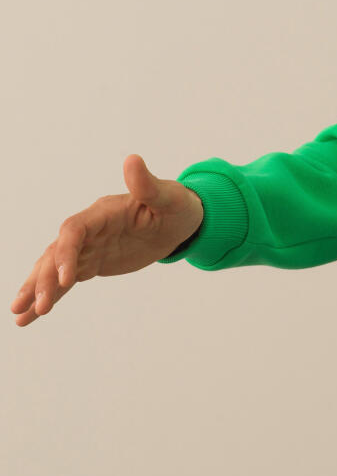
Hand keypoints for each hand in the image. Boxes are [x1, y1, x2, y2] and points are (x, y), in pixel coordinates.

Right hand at [11, 154, 203, 326]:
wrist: (180, 221)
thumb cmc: (176, 205)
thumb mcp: (169, 197)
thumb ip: (147, 184)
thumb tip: (132, 160)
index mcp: (103, 213)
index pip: (74, 231)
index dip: (66, 252)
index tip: (66, 279)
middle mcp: (89, 229)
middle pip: (57, 252)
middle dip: (44, 278)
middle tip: (36, 305)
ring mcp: (88, 247)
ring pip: (54, 268)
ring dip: (36, 290)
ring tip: (18, 314)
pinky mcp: (91, 263)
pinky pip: (65, 282)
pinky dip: (49, 297)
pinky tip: (30, 315)